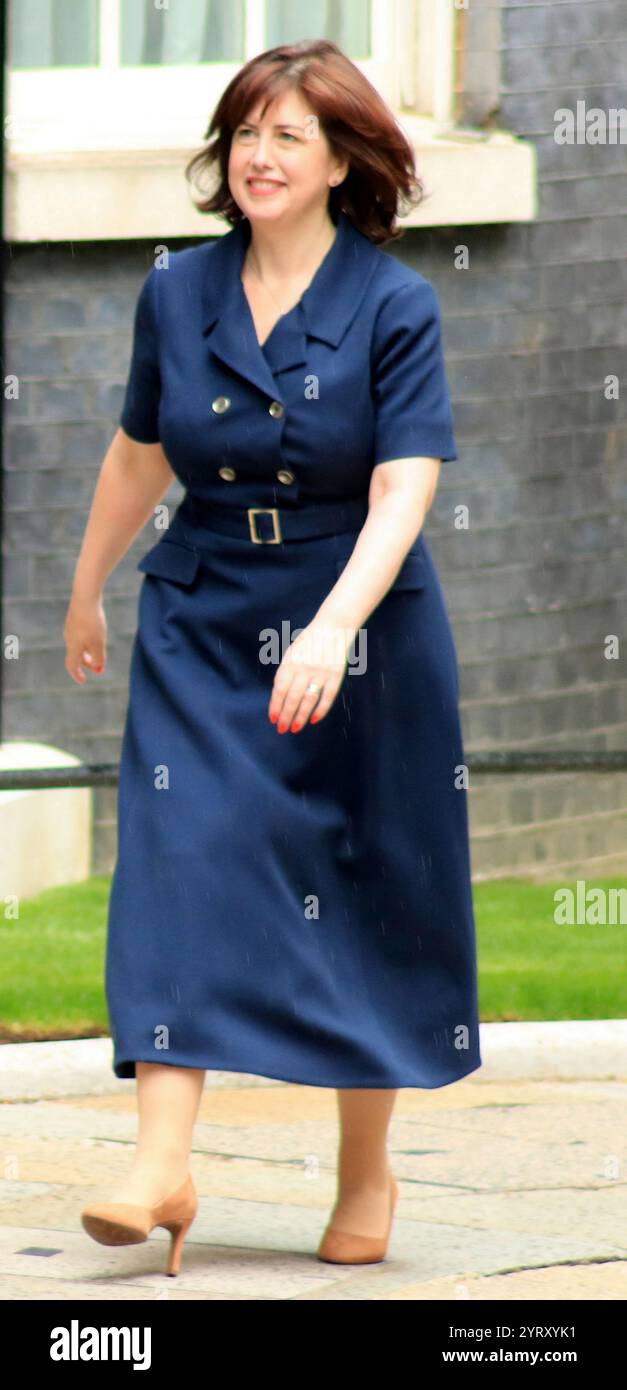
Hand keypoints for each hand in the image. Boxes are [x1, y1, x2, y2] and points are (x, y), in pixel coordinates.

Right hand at [64, 592, 107, 685]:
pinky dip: (87, 639)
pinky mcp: (75, 617)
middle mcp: (69, 638)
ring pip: (78, 644)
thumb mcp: (99, 644)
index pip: (72, 666)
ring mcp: (70, 627)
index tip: (83, 681)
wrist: (85, 598)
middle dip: (87, 662)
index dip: (77, 675)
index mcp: (73, 647)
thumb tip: (99, 668)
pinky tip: (96, 632)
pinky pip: (80, 633)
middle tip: (98, 665)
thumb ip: (99, 658)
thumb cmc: (92, 623)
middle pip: (76, 655)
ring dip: (88, 651)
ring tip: (99, 649)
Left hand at [268, 616, 353, 732]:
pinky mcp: (335, 676)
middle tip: (282, 729)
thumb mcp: (291, 653)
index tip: (273, 719)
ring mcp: (321, 673)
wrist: (332, 628)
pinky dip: (321, 710)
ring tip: (295, 728)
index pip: (280, 689)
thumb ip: (285, 673)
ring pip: (308, 700)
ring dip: (301, 717)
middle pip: (292, 698)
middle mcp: (304, 668)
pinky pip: (327, 697)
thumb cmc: (308, 642)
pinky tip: (314, 720)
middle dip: (286, 716)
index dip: (275, 706)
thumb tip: (279, 698)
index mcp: (290, 662)